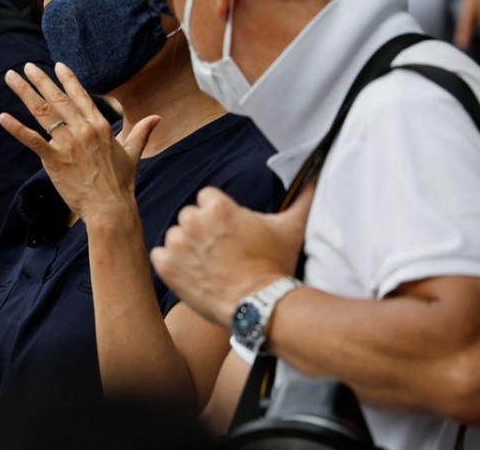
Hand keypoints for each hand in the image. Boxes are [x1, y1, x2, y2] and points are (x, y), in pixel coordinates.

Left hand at [0, 62, 159, 222]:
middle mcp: (83, 130)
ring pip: (43, 112)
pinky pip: (32, 140)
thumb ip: (141, 132)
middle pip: (57, 99)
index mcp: (100, 126)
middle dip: (40, 80)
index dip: (67, 80)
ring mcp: (68, 143)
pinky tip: (3, 117)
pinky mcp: (54, 159)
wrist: (110, 208)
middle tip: (26, 67)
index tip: (57, 66)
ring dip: (24, 93)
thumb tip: (156, 118)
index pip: (80, 96)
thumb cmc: (122, 184)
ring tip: (11, 78)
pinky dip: (16, 128)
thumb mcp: (133, 154)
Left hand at [151, 180, 315, 327]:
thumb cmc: (275, 266)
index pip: (207, 199)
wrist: (260, 307)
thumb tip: (319, 172)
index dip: (220, 216)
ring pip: (175, 236)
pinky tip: (193, 274)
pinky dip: (172, 265)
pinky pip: (160, 257)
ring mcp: (177, 245)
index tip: (231, 233)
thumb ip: (304, 196)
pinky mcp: (166, 267)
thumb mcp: (291, 227)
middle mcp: (193, 221)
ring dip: (187, 248)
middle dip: (202, 230)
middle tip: (222, 252)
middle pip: (190, 216)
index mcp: (218, 206)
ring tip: (210, 266)